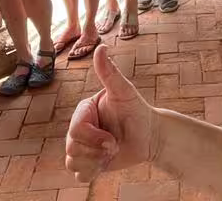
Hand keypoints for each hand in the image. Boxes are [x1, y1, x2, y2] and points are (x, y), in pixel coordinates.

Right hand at [65, 46, 155, 182]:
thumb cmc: (138, 111)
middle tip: (113, 145)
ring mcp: (81, 145)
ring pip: (73, 162)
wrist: (149, 136)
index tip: (112, 139)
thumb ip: (110, 73)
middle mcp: (78, 127)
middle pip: (71, 148)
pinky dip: (93, 172)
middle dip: (97, 151)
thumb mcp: (124, 92)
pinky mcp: (87, 162)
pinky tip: (105, 163)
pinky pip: (78, 175)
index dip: (94, 139)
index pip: (75, 131)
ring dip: (95, 162)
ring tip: (110, 152)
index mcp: (83, 110)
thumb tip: (101, 47)